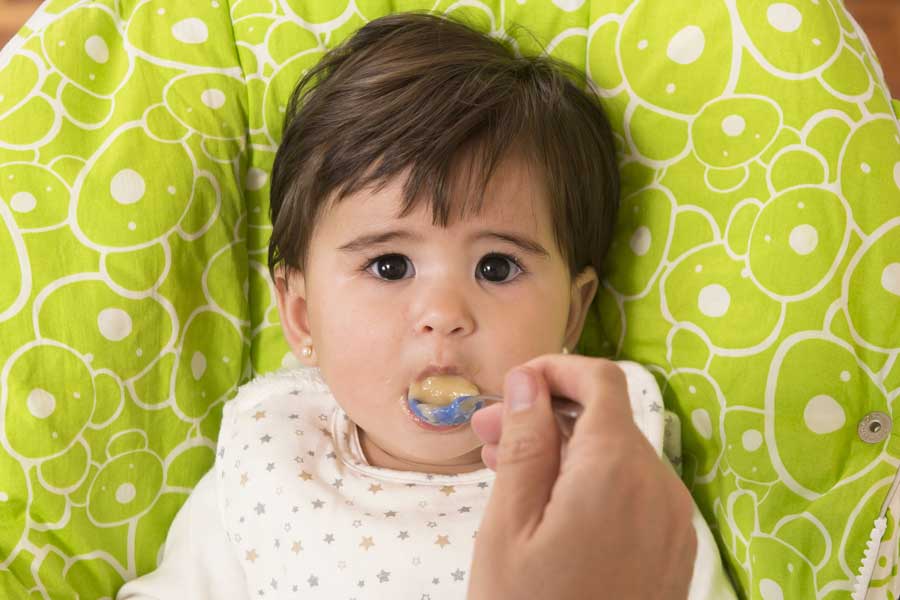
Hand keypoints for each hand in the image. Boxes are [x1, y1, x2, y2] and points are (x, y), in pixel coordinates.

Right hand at [468, 355, 695, 599]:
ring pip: (618, 455)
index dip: (557, 368)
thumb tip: (531, 379)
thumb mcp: (509, 523)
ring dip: (566, 450)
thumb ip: (527, 441)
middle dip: (548, 414)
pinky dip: (592, 482)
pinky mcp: (672, 548)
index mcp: (617, 469)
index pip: (602, 381)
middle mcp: (659, 485)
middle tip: (490, 433)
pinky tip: (548, 504)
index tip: (516, 383)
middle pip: (605, 420)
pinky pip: (633, 492)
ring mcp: (673, 520)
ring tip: (508, 470)